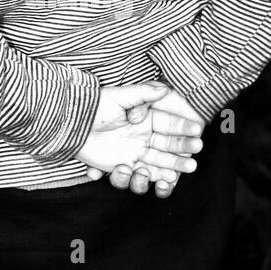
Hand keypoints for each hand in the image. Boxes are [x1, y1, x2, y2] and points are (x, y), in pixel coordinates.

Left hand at [76, 83, 203, 193]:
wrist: (72, 125)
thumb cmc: (96, 107)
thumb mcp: (119, 96)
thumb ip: (142, 94)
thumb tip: (164, 88)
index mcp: (148, 119)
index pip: (172, 125)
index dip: (185, 130)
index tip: (199, 133)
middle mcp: (145, 137)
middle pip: (169, 148)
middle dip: (182, 156)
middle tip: (193, 162)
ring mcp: (135, 153)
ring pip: (158, 164)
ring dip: (168, 170)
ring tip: (172, 174)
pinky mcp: (124, 166)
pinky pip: (140, 176)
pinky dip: (148, 179)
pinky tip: (154, 181)